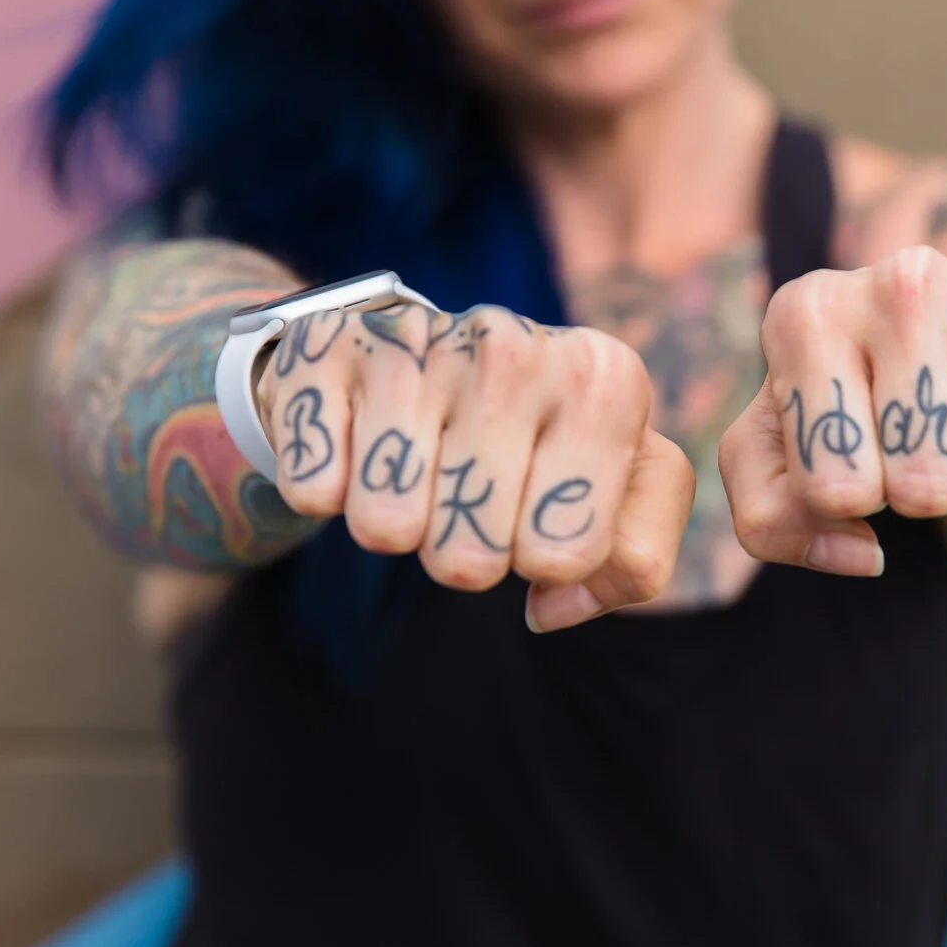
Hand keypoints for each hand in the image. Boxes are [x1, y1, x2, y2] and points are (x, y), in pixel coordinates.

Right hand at [256, 302, 693, 631]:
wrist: (423, 350)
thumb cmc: (537, 436)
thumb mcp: (621, 487)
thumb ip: (633, 561)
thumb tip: (550, 606)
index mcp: (605, 381)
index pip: (564, 555)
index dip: (542, 560)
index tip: (536, 507)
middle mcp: (514, 347)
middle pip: (471, 558)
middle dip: (465, 552)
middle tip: (466, 495)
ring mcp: (415, 340)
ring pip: (386, 529)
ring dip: (395, 524)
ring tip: (415, 468)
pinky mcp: (323, 348)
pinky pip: (314, 490)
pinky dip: (329, 490)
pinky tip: (358, 442)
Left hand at [719, 248, 946, 573]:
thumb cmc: (852, 411)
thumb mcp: (778, 462)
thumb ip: (772, 522)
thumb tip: (864, 555)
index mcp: (808, 314)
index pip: (832, 488)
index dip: (848, 501)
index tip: (852, 452)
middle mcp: (900, 281)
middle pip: (921, 487)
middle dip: (922, 494)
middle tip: (921, 443)